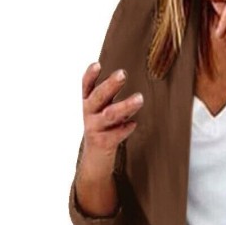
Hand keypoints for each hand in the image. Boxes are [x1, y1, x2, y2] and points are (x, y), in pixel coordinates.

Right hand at [78, 63, 144, 180]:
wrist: (95, 160)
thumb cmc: (103, 129)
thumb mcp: (102, 110)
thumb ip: (110, 96)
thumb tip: (123, 76)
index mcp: (88, 103)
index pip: (86, 86)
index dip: (90, 75)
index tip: (97, 64)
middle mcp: (89, 114)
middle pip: (98, 97)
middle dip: (110, 85)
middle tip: (123, 74)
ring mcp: (95, 129)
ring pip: (110, 115)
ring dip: (125, 106)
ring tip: (140, 99)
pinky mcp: (103, 143)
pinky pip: (115, 135)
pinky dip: (125, 129)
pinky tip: (133, 124)